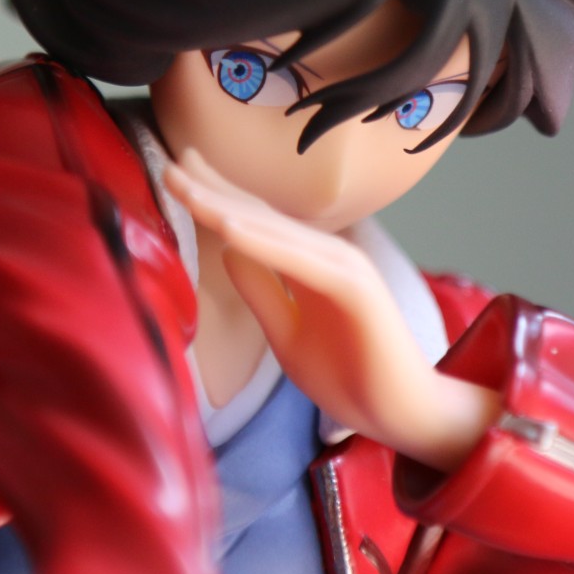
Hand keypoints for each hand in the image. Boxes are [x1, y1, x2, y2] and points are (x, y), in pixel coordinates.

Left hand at [165, 149, 498, 470]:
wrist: (402, 415)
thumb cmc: (351, 377)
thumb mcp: (286, 333)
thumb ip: (260, 290)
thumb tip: (226, 248)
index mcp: (308, 264)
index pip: (256, 221)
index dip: (217, 195)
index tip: (178, 171)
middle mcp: (327, 254)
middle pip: (260, 214)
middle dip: (213, 187)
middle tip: (171, 157)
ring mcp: (344, 267)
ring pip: (275, 230)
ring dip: (228, 207)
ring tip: (186, 186)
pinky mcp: (357, 288)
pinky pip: (301, 262)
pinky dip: (264, 244)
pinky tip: (227, 229)